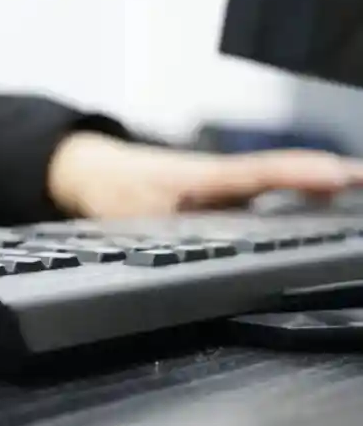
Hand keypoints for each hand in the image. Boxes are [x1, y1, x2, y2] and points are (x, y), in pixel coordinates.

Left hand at [48, 131, 362, 218]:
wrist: (89, 169)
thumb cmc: (112, 187)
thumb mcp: (133, 216)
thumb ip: (163, 234)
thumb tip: (188, 257)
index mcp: (202, 177)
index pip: (261, 173)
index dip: (300, 176)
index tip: (339, 176)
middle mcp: (218, 175)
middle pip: (280, 173)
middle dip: (325, 176)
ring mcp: (220, 180)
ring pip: (275, 178)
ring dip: (316, 180)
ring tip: (358, 183)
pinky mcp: (217, 189)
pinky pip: (266, 184)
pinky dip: (297, 185)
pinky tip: (322, 195)